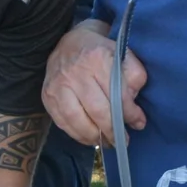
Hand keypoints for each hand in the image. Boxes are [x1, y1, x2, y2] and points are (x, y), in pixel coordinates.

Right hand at [42, 23, 137, 147]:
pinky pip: (63, 123)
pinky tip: (90, 138)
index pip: (117, 94)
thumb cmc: (100, 52)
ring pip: (78, 120)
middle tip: (123, 140)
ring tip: (107, 142)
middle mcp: (75, 72)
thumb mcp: (123, 55)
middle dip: (113, 130)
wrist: (71, 43)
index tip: (139, 123)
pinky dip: (78, 135)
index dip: (130, 114)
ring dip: (95, 137)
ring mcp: (58, 85)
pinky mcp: (48, 96)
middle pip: (98, 111)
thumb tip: (133, 108)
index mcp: (98, 59)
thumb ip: (134, 76)